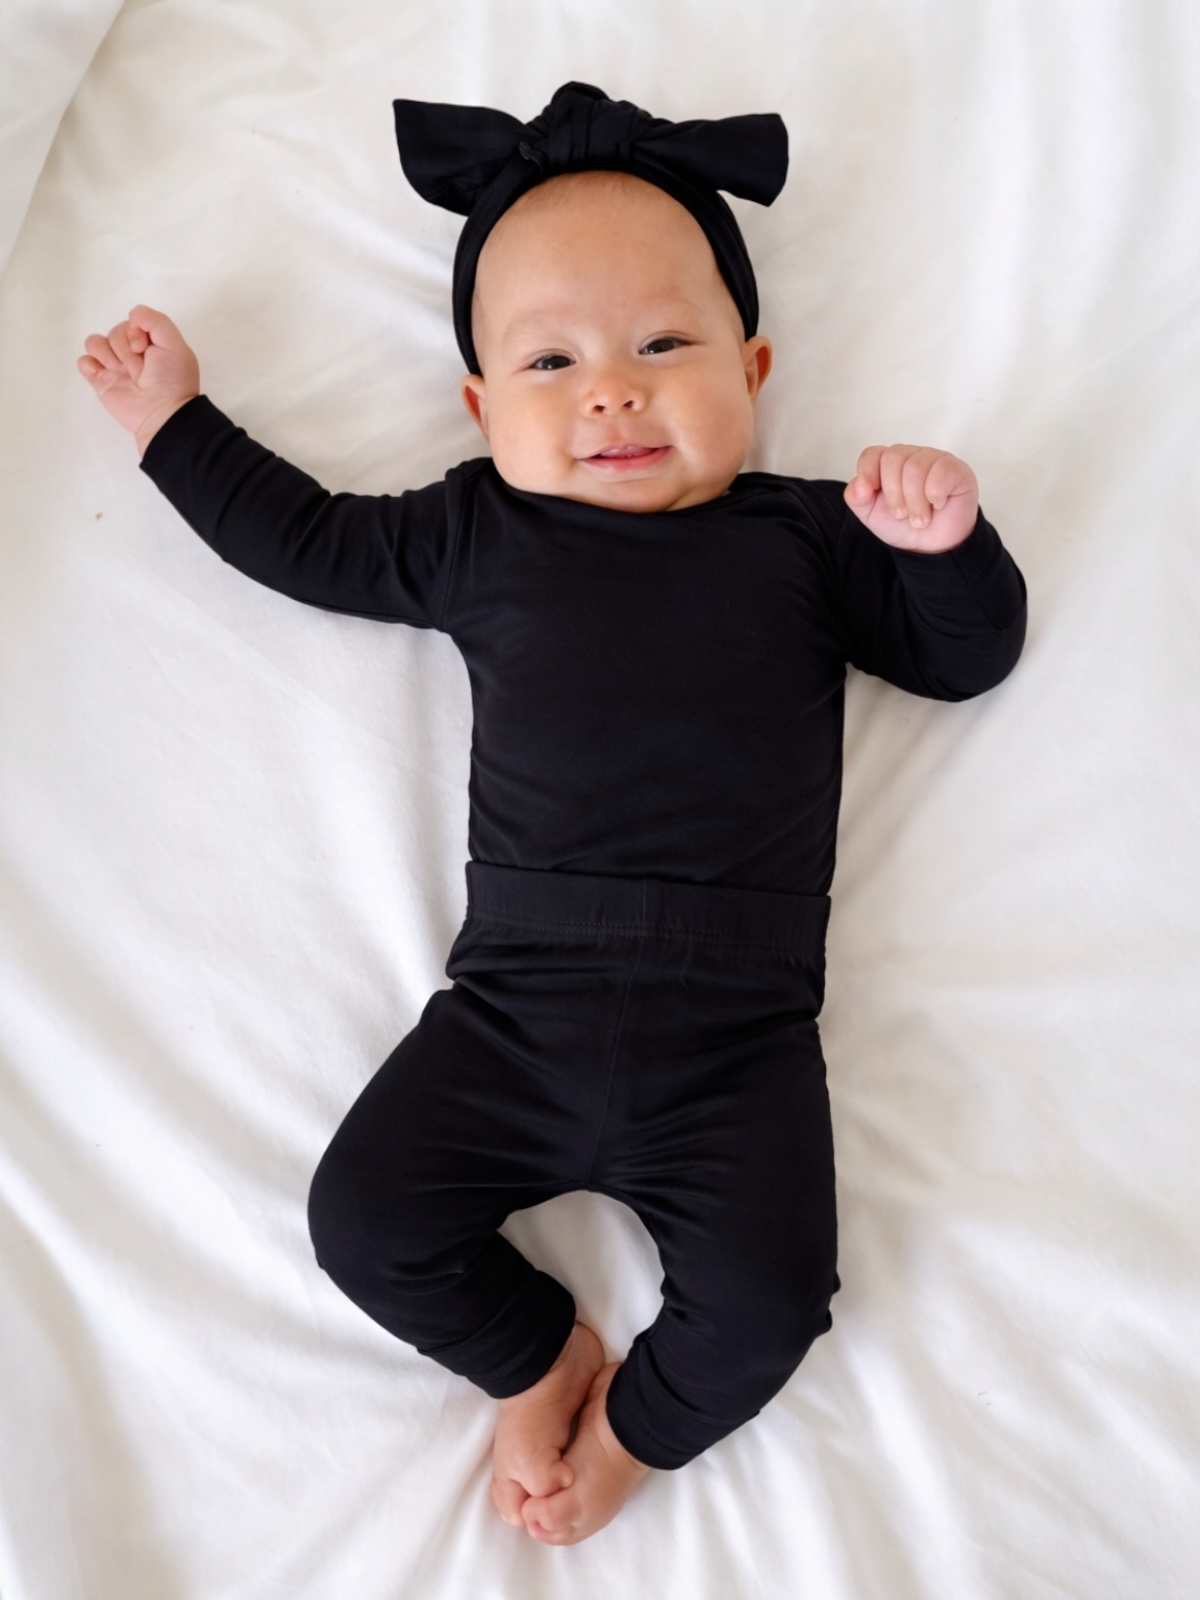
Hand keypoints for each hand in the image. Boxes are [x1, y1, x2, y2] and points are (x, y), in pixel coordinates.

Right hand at [78, 305, 199, 454]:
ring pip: (95, 342)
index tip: (144, 348)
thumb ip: (155, 320)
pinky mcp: (100, 380)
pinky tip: (104, 375)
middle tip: (139, 369)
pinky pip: (83, 361)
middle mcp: (131, 353)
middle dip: (124, 347)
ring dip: (107, 354)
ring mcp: (114, 366)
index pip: (131, 321)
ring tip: (122, 372)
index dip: (134, 330)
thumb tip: (132, 314)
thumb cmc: (172, 380)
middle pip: (113, 331)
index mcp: (149, 343)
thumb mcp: (174, 344)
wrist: (161, 414)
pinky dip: (90, 365)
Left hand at [844, 444, 977, 552]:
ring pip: (915, 466)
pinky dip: (935, 494)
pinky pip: (941, 471)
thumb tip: (860, 484)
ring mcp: (935, 460)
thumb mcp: (870, 515)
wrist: (931, 548)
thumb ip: (856, 497)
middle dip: (894, 495)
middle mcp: (911, 457)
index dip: (868, 473)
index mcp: (888, 464)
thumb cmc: (904, 526)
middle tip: (902, 514)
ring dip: (915, 502)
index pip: (872, 454)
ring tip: (920, 518)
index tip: (870, 496)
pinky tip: (938, 504)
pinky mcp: (956, 469)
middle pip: (893, 458)